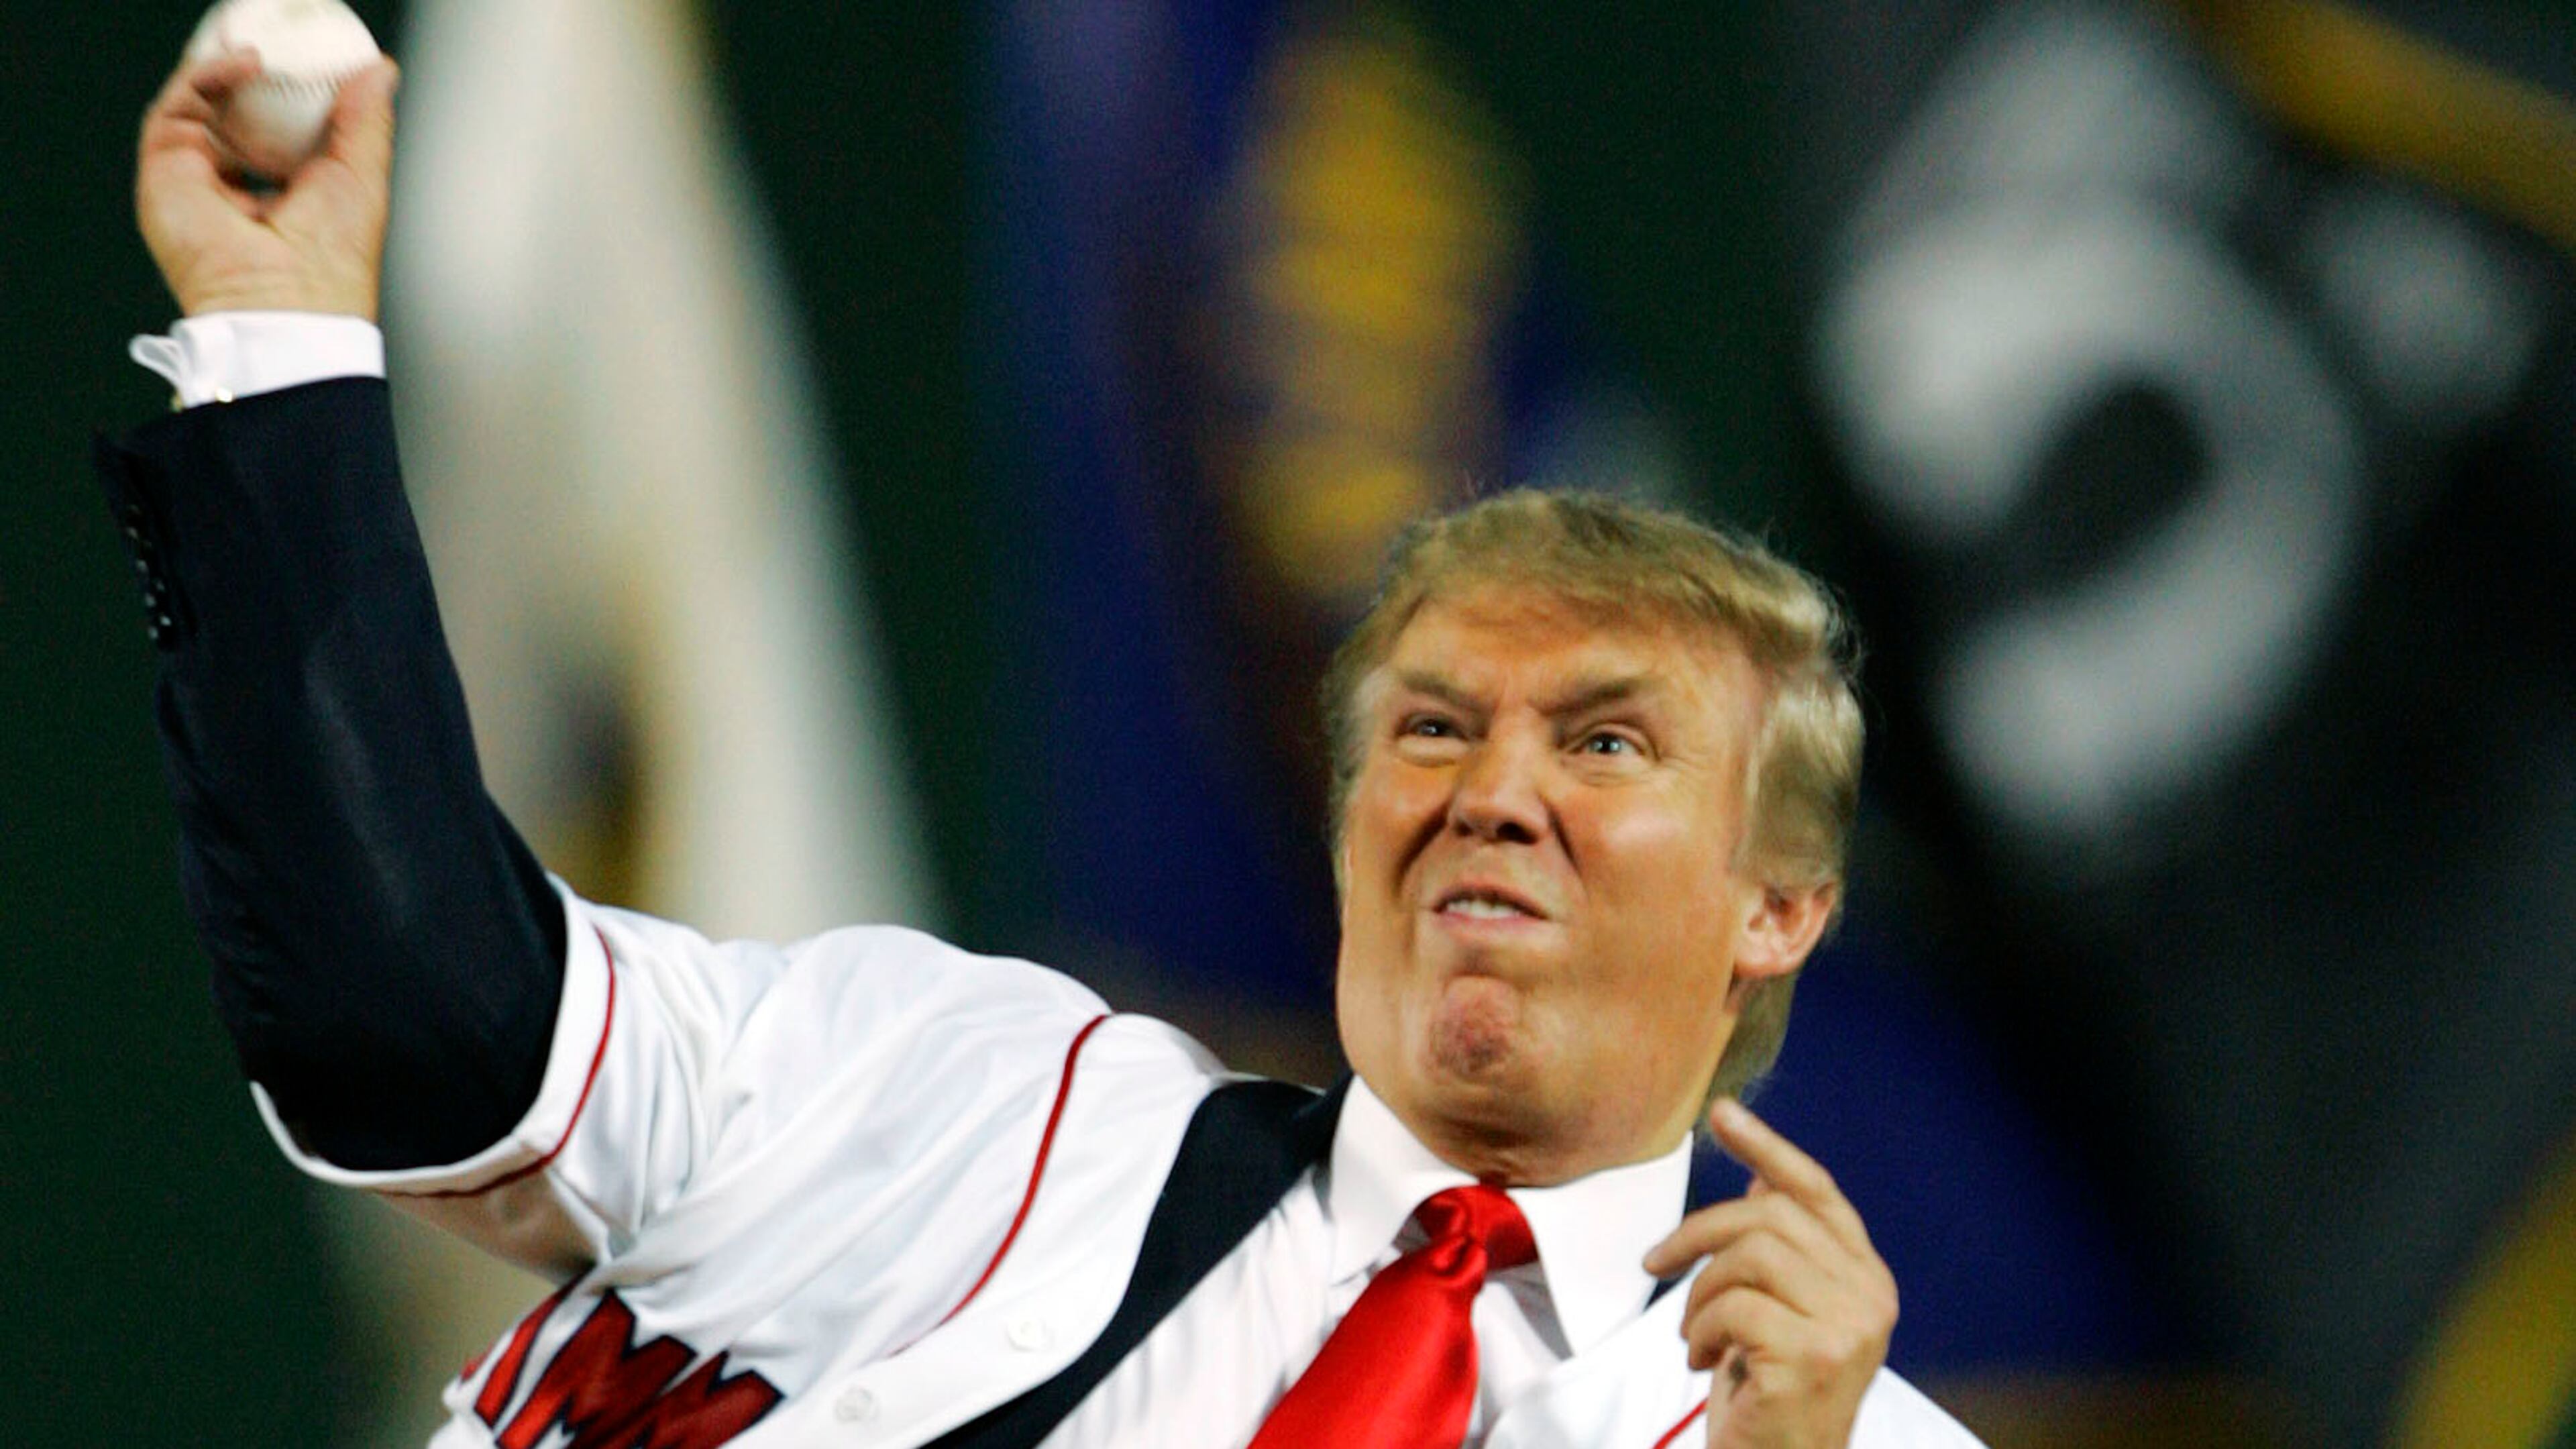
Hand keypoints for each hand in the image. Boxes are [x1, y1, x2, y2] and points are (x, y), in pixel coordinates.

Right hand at [135, 49, 399, 318]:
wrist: (289, 303)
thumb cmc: (332, 261)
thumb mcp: (361, 174)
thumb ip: (366, 121)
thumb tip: (380, 71)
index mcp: (284, 193)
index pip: (279, 128)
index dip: (291, 88)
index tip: (311, 58)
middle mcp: (237, 187)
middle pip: (233, 112)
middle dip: (253, 72)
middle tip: (279, 41)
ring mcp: (198, 179)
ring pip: (201, 103)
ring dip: (228, 67)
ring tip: (265, 47)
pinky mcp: (166, 172)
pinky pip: (178, 106)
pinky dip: (208, 76)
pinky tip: (245, 63)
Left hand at [1641, 1098, 1896, 1448]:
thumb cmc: (1771, 1395)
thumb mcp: (1775, 1312)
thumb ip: (1780, 1249)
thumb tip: (1755, 1173)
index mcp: (1866, 1278)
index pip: (1817, 1191)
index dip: (1768, 1146)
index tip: (1721, 1112)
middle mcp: (1870, 1296)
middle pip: (1770, 1215)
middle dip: (1698, 1232)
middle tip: (1657, 1263)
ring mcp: (1848, 1326)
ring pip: (1749, 1255)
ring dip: (1699, 1292)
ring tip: (1694, 1334)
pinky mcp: (1814, 1356)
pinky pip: (1734, 1306)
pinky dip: (1701, 1330)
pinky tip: (1703, 1363)